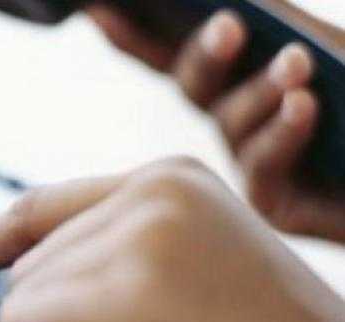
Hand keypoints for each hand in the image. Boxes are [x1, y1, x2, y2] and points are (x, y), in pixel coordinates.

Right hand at [87, 1, 344, 241]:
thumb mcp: (323, 45)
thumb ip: (274, 21)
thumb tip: (233, 7)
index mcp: (243, 76)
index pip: (174, 52)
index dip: (134, 36)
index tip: (99, 10)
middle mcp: (240, 117)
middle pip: (193, 83)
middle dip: (205, 55)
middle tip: (230, 25)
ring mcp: (252, 161)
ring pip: (230, 121)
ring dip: (260, 89)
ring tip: (297, 64)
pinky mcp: (272, 203)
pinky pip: (262, 164)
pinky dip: (281, 131)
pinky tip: (304, 106)